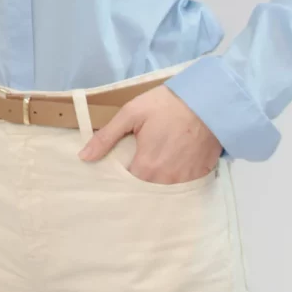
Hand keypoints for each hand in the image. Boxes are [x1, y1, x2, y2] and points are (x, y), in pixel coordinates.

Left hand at [79, 86, 220, 183]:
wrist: (207, 100)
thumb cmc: (166, 105)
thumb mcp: (131, 113)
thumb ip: (106, 137)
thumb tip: (84, 157)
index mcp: (147, 167)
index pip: (126, 186)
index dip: (118, 180)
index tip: (112, 175)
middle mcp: (167, 180)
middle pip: (146, 191)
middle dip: (136, 185)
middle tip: (131, 172)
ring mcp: (186, 180)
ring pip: (165, 190)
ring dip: (156, 184)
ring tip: (150, 171)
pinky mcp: (202, 174)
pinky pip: (184, 185)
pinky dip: (176, 180)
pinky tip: (171, 169)